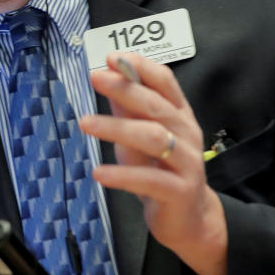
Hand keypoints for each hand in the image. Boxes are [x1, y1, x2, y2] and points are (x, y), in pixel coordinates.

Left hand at [78, 52, 226, 274]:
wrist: (189, 217)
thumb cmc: (160, 169)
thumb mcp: (140, 136)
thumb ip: (127, 110)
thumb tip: (106, 77)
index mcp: (178, 115)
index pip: (165, 82)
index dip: (141, 67)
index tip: (112, 57)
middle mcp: (187, 134)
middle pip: (156, 106)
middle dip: (125, 89)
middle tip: (95, 78)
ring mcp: (186, 162)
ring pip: (153, 138)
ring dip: (117, 128)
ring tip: (85, 124)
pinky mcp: (179, 191)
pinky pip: (150, 180)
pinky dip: (123, 175)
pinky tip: (99, 173)